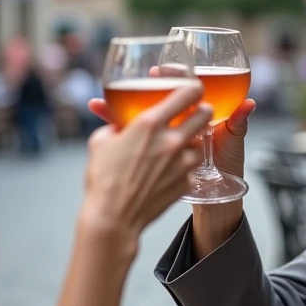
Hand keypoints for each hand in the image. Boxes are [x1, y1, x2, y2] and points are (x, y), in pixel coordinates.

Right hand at [89, 97, 253, 177]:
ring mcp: (181, 163)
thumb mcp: (101, 142)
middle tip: (195, 113)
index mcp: (149, 124)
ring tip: (179, 146)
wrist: (113, 217)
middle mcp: (170, 140)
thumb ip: (114, 126)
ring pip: (201, 143)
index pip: (187, 94)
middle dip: (202, 111)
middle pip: (204, 114)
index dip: (194, 88)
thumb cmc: (103, 180)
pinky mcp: (186, 182)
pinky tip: (172, 171)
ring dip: (193, 142)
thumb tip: (119, 124)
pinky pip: (193, 169)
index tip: (193, 88)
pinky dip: (186, 168)